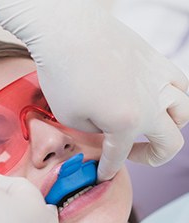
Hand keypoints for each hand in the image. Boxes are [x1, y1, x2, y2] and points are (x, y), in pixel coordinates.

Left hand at [0, 0, 188, 180]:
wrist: (67, 30)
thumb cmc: (63, 74)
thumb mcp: (70, 117)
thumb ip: (95, 131)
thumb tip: (107, 128)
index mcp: (127, 123)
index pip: (120, 156)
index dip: (108, 169)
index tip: (101, 175)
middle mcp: (151, 104)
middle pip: (171, 143)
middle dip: (152, 157)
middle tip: (132, 155)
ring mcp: (158, 79)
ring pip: (184, 112)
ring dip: (170, 127)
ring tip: (149, 127)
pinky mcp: (156, 59)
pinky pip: (180, 83)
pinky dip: (173, 97)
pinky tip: (156, 97)